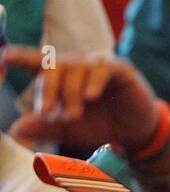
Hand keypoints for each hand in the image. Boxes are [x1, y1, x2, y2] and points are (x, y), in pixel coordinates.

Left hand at [4, 47, 161, 152]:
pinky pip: (101, 70)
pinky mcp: (120, 70)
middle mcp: (75, 65)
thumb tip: (15, 130)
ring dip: (70, 94)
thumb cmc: (98, 126)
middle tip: (50, 115)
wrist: (134, 133)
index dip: (16, 58)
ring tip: (74, 116)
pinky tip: (90, 97)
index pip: (32, 62)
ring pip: (74, 69)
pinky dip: (92, 83)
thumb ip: (41, 128)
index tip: (4, 61)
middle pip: (52, 66)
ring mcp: (98, 65)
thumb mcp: (65, 131)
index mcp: (59, 76)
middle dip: (47, 91)